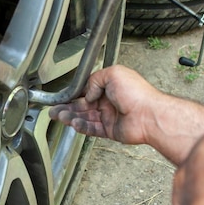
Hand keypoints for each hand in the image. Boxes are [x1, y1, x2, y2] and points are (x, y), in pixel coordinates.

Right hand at [48, 65, 163, 144]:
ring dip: (71, 117)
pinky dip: (82, 126)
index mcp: (110, 86)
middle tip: (54, 109)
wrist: (148, 115)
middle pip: (83, 105)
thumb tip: (87, 92)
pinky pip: (92, 129)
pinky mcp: (111, 130)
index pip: (87, 90)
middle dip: (67, 107)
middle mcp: (109, 101)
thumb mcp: (113, 74)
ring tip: (59, 116)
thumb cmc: (137, 93)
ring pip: (86, 117)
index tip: (62, 96)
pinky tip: (73, 124)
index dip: (74, 94)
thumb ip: (95, 80)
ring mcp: (110, 116)